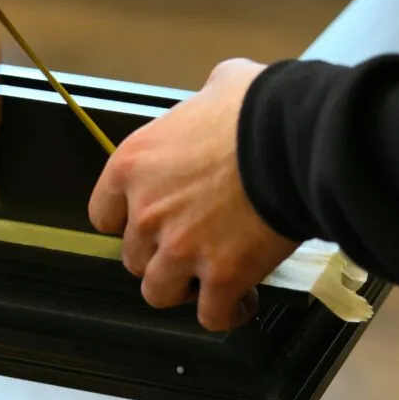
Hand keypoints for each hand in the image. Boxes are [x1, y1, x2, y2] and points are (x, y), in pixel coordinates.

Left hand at [89, 58, 298, 330]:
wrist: (296, 140)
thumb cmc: (258, 109)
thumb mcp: (218, 84)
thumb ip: (201, 102)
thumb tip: (216, 96)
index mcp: (133, 166)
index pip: (103, 215)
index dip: (128, 223)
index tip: (149, 223)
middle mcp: (146, 212)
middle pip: (134, 257)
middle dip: (160, 256)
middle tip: (192, 247)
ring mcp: (180, 249)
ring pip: (159, 293)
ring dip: (184, 288)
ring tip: (210, 278)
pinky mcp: (221, 276)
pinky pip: (211, 315)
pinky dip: (226, 313)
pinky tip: (242, 301)